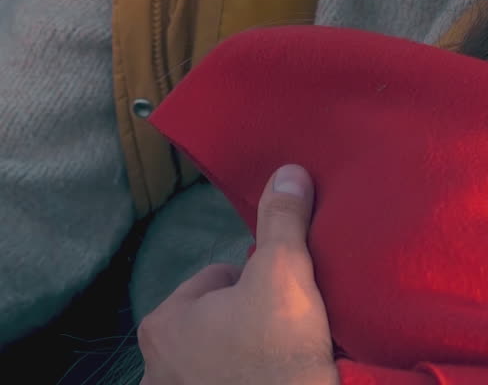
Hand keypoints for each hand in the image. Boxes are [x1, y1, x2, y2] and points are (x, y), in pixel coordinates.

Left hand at [138, 165, 338, 384]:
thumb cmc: (277, 351)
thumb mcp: (285, 272)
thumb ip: (282, 220)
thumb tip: (288, 170)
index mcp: (163, 323)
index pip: (216, 280)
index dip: (253, 282)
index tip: (278, 300)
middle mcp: (153, 369)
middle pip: (213, 323)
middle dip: (244, 322)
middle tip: (280, 332)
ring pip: (215, 362)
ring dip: (241, 359)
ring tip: (278, 363)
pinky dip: (241, 384)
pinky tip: (271, 382)